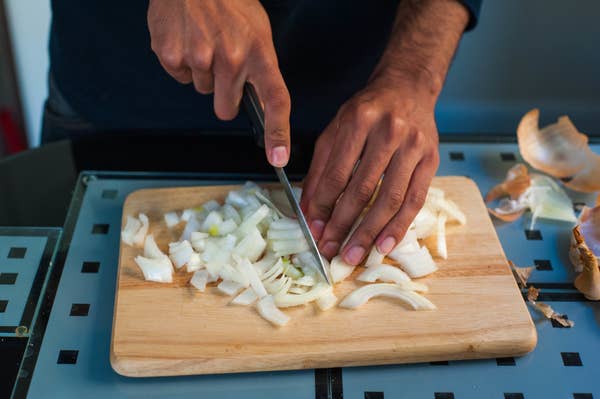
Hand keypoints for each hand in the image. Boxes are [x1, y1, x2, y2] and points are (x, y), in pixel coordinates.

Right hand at [147, 0, 290, 166]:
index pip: (275, 100)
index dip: (278, 133)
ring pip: (202, 91)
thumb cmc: (229, 1)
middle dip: (224, 95)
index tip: (278, 157)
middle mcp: (231, 59)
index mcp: (258, 52)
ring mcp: (199, 58)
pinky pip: (180, 77)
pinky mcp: (172, 55)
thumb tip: (262, 104)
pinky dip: (182, 64)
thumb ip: (259, 67)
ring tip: (204, 40)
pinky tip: (187, 39)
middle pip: (226, 109)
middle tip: (222, 64)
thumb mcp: (257, 30)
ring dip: (203, 73)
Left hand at [300, 75, 439, 264]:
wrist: (408, 88)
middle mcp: (388, 132)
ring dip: (370, 232)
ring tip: (355, 255)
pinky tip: (384, 245)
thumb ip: (320, 170)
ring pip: (390, 199)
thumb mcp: (335, 130)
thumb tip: (310, 211)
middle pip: (363, 189)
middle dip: (344, 225)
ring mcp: (413, 147)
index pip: (337, 173)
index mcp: (358, 121)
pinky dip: (399, 226)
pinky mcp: (431, 160)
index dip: (324, 206)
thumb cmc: (367, 111)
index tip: (315, 231)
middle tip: (331, 251)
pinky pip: (415, 200)